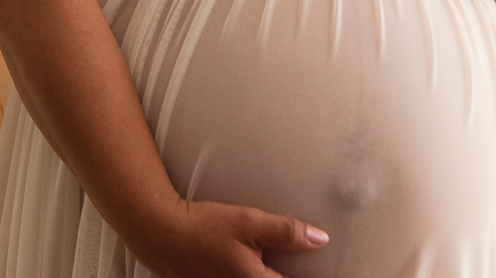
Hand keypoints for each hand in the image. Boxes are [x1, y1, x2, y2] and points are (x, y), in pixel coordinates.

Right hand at [128, 197, 328, 277]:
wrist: (162, 234)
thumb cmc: (202, 228)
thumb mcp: (249, 222)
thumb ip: (287, 232)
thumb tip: (320, 239)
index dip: (312, 274)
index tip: (333, 271)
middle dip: (287, 272)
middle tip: (301, 259)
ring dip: (272, 272)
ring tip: (273, 259)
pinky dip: (257, 272)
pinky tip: (257, 263)